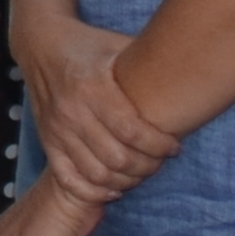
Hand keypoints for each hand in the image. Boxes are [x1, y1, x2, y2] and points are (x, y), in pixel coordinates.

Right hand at [23, 21, 174, 202]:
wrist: (40, 43)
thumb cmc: (89, 44)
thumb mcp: (119, 45)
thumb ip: (150, 62)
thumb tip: (194, 68)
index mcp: (93, 87)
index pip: (133, 132)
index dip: (159, 146)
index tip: (174, 146)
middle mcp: (72, 112)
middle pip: (118, 158)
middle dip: (148, 166)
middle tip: (161, 160)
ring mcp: (57, 130)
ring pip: (97, 174)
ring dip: (126, 181)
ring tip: (141, 172)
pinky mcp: (47, 141)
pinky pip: (70, 179)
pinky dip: (94, 192)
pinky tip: (114, 188)